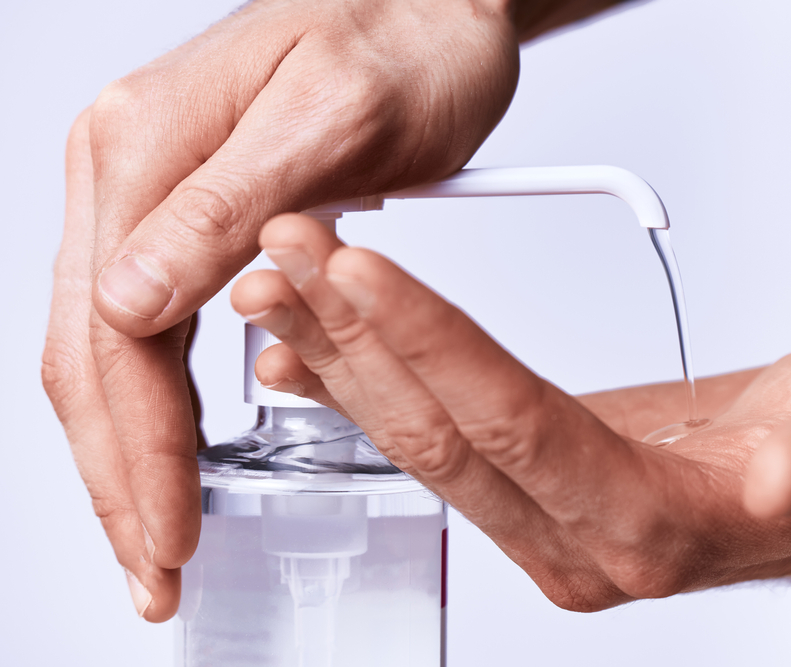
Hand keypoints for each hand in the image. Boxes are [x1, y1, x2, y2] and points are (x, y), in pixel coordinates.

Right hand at [43, 0, 518, 620]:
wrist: (435, 5)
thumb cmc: (404, 42)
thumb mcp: (333, 117)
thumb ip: (223, 206)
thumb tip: (128, 302)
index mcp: (143, 147)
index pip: (112, 331)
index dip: (138, 447)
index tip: (166, 530)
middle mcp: (131, 171)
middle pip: (94, 353)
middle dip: (122, 471)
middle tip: (154, 564)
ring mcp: (159, 194)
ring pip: (118, 350)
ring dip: (135, 451)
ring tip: (161, 531)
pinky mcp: (201, 213)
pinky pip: (159, 326)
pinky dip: (165, 402)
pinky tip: (180, 451)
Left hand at [232, 213, 790, 609]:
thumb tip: (778, 478)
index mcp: (655, 526)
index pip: (512, 424)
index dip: (432, 343)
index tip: (358, 269)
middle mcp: (585, 538)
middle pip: (443, 434)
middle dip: (356, 340)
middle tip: (286, 255)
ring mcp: (557, 521)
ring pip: (427, 438)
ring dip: (346, 361)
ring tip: (280, 290)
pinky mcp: (547, 489)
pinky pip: (443, 439)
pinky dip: (376, 391)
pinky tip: (322, 357)